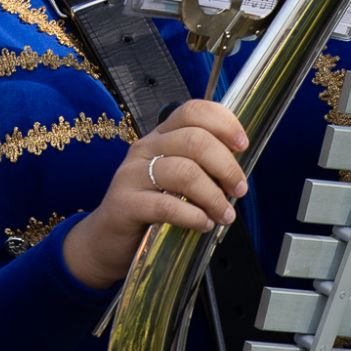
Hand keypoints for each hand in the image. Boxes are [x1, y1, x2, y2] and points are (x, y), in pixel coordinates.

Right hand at [61, 100, 249, 287]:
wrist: (107, 240)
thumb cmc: (151, 206)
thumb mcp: (176, 179)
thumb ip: (202, 167)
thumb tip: (239, 171)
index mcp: (162, 135)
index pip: (193, 111)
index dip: (224, 123)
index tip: (243, 145)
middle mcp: (145, 147)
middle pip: (194, 140)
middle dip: (226, 165)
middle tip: (240, 189)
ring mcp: (131, 174)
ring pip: (184, 172)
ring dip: (214, 195)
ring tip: (226, 214)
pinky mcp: (124, 203)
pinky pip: (166, 205)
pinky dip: (193, 216)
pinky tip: (204, 225)